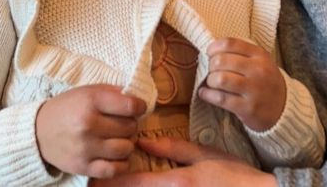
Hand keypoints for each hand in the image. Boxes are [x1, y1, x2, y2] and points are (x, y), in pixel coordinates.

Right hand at [35, 84, 146, 177]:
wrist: (38, 132)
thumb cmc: (67, 108)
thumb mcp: (87, 92)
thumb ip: (113, 93)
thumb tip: (139, 98)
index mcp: (91, 102)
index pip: (131, 106)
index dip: (140, 107)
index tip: (137, 108)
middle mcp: (88, 125)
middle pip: (130, 127)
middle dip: (131, 125)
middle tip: (122, 124)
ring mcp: (85, 148)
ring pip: (126, 148)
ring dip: (127, 144)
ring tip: (118, 139)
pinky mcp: (83, 166)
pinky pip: (115, 169)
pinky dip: (121, 164)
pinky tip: (116, 156)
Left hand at [92, 137, 276, 186]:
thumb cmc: (234, 174)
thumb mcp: (204, 155)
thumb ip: (173, 149)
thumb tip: (143, 143)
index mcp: (174, 182)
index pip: (132, 183)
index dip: (109, 181)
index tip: (93, 178)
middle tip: (96, 183)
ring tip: (112, 185)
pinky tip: (141, 186)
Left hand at [198, 38, 285, 131]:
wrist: (284, 108)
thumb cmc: (266, 82)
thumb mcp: (261, 62)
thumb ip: (241, 53)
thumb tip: (212, 51)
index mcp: (260, 55)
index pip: (230, 44)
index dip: (214, 47)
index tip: (210, 53)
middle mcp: (258, 70)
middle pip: (221, 61)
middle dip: (211, 66)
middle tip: (211, 71)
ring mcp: (254, 90)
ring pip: (220, 79)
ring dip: (210, 81)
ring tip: (211, 83)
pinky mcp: (247, 108)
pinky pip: (220, 98)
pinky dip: (207, 95)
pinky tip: (205, 93)